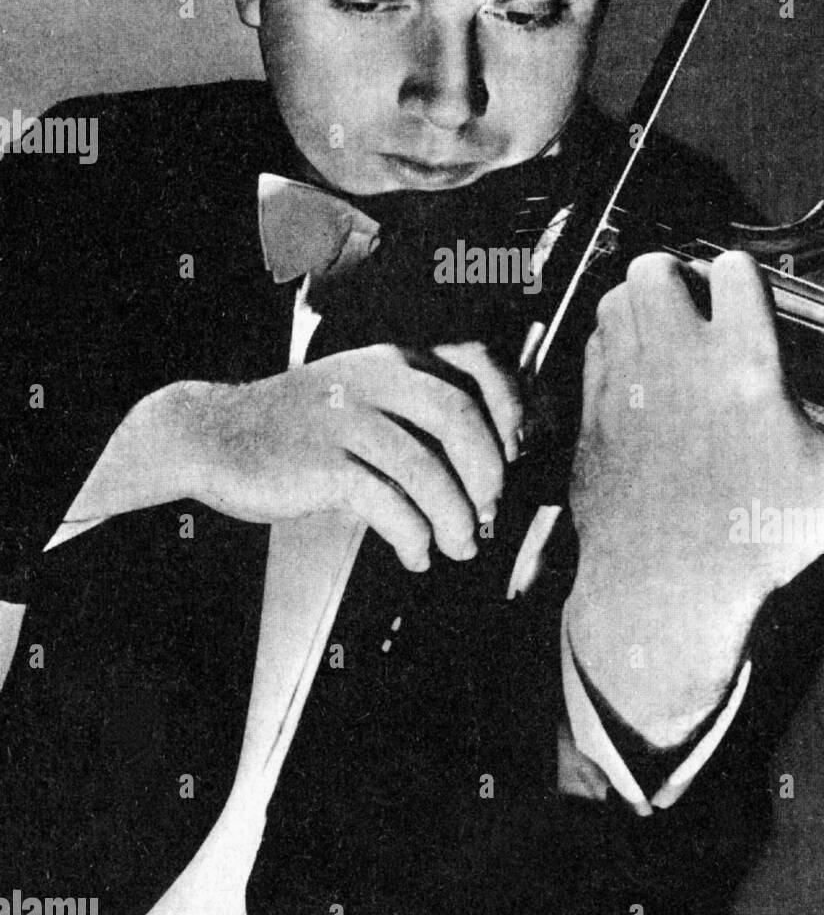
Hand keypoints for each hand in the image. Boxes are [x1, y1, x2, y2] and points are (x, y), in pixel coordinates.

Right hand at [72, 342, 519, 573]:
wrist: (213, 434)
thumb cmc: (297, 428)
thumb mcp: (361, 399)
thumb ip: (415, 415)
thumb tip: (487, 472)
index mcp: (391, 360)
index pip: (473, 363)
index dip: (510, 405)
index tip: (519, 450)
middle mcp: (373, 379)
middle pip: (458, 414)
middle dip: (487, 469)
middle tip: (489, 508)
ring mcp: (344, 418)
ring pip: (425, 467)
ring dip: (454, 516)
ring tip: (459, 546)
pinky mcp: (321, 462)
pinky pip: (386, 502)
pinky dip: (413, 535)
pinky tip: (416, 554)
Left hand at [566, 251, 823, 746]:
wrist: (666, 588)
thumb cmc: (757, 539)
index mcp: (743, 367)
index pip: (732, 270)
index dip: (741, 276)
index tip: (747, 296)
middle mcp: (677, 362)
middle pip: (656, 267)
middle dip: (673, 275)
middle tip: (691, 303)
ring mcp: (627, 383)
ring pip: (616, 299)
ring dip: (638, 305)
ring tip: (662, 331)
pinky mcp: (592, 409)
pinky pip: (593, 346)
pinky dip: (612, 346)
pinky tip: (636, 372)